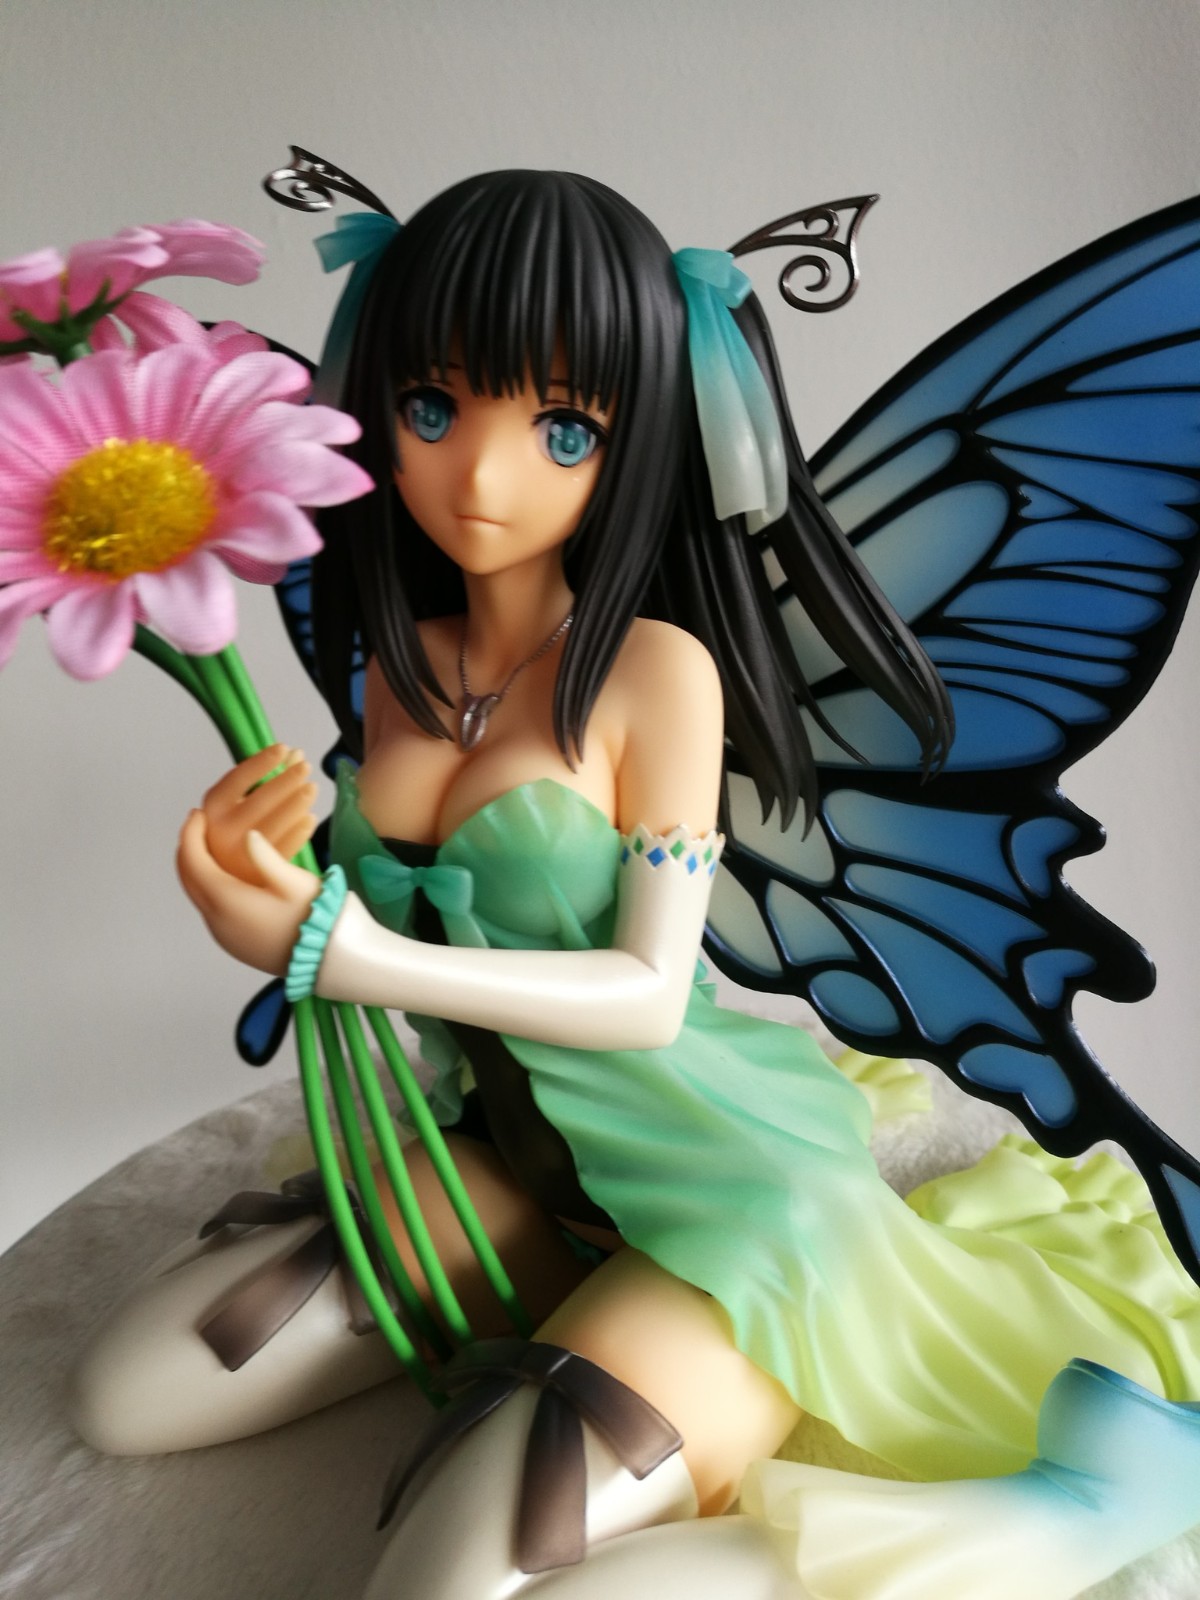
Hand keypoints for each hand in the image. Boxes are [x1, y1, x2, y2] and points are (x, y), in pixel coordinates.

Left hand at [177, 810, 319, 973]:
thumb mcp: (294, 881)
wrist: (325, 959)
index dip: (191, 834)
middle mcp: (216, 920)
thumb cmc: (313, 916)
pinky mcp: (232, 943)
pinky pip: (210, 909)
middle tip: (198, 826)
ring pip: (198, 895)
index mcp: (227, 900)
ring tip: (211, 847)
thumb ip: (266, 856)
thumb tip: (248, 834)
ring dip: (198, 869)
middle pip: (188, 879)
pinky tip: (226, 876)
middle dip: (188, 849)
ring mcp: (223, 935)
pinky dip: (209, 887)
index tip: (197, 814)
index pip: (194, 861)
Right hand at [200, 745, 317, 886]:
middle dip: (286, 781)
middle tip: (306, 766)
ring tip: (312, 788)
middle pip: (259, 801)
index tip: (283, 748)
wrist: (224, 874)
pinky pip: (283, 849)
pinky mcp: (257, 872)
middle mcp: (221, 829)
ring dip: (296, 804)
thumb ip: (264, 777)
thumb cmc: (235, 828)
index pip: (238, 779)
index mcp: (213, 806)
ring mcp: (238, 853)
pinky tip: (311, 817)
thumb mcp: (238, 801)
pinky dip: (299, 832)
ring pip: (273, 825)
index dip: (261, 762)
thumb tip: (295, 753)